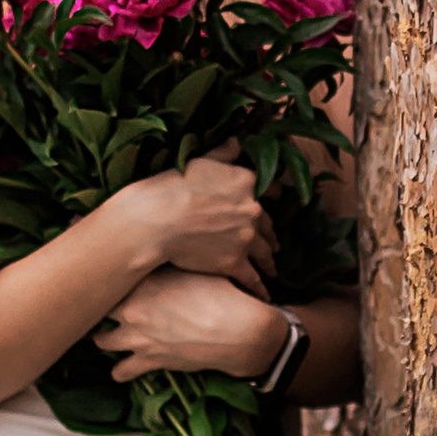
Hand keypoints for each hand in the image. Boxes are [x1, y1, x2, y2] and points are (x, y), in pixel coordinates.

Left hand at [94, 271, 287, 384]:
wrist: (237, 329)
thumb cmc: (221, 293)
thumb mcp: (195, 267)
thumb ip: (171, 261)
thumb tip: (164, 248)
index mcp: (142, 282)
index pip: (107, 272)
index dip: (98, 268)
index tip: (90, 265)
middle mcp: (132, 309)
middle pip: (98, 306)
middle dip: (97, 305)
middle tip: (95, 302)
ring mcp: (137, 337)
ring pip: (102, 341)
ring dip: (104, 339)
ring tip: (105, 336)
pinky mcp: (149, 361)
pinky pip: (122, 371)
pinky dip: (120, 371)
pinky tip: (120, 369)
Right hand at [121, 148, 273, 288]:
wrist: (158, 220)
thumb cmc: (173, 187)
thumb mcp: (201, 160)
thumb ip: (224, 153)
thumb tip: (238, 141)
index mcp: (247, 182)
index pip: (271, 188)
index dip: (276, 195)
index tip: (278, 201)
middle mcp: (253, 210)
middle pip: (268, 224)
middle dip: (271, 233)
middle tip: (274, 242)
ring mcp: (246, 238)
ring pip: (265, 252)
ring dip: (269, 260)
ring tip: (271, 267)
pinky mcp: (234, 262)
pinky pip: (252, 277)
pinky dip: (259, 287)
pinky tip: (264, 294)